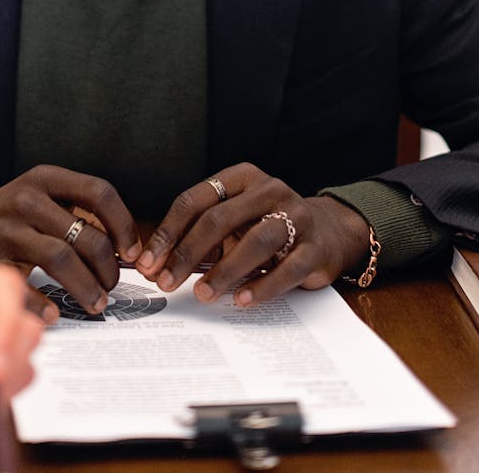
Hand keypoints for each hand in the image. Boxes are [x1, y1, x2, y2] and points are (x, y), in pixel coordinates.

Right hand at [0, 166, 140, 318]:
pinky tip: (53, 313)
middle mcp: (26, 198)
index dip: (123, 224)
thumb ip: (78, 213)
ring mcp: (5, 228)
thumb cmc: (11, 217)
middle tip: (112, 287)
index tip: (132, 252)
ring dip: (86, 288)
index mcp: (45, 179)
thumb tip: (127, 247)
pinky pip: (25, 287)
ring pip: (61, 259)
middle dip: (107, 267)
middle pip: (85, 234)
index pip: (99, 193)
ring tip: (96, 304)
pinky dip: (43, 305)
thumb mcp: (41, 197)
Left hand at [136, 163, 370, 305]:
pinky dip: (262, 287)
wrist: (330, 231)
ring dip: (224, 272)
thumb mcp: (235, 221)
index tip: (148, 263)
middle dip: (187, 253)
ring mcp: (296, 216)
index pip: (195, 200)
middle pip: (220, 219)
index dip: (168, 232)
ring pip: (255, 242)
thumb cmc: (267, 226)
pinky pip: (287, 269)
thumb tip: (154, 266)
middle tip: (166, 282)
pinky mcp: (317, 247)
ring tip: (202, 294)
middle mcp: (270, 190)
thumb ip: (199, 237)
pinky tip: (241, 301)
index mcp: (242, 177)